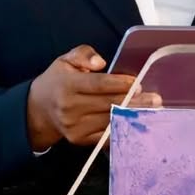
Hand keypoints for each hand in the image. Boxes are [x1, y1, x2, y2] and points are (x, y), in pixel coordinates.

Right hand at [26, 45, 158, 150]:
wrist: (39, 110)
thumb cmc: (57, 81)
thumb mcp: (65, 60)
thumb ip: (83, 54)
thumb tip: (100, 62)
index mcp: (68, 85)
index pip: (98, 85)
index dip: (119, 84)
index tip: (137, 83)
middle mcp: (71, 108)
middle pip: (108, 104)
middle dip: (134, 101)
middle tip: (155, 98)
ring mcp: (75, 127)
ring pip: (110, 120)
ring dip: (133, 115)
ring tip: (152, 109)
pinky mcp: (80, 140)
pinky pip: (106, 136)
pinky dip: (123, 129)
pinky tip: (137, 123)